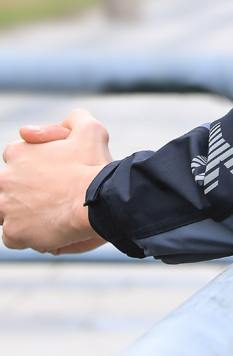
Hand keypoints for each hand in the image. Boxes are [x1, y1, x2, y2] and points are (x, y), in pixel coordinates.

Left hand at [0, 108, 112, 252]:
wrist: (100, 199)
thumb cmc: (93, 165)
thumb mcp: (91, 129)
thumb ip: (74, 119)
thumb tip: (61, 123)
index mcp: (17, 152)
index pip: (16, 159)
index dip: (36, 167)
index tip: (53, 174)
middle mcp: (5, 178)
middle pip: (9, 187)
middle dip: (26, 191)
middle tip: (52, 196)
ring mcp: (6, 207)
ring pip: (7, 212)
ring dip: (23, 213)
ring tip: (48, 214)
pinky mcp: (13, 232)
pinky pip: (12, 236)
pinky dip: (26, 235)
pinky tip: (46, 229)